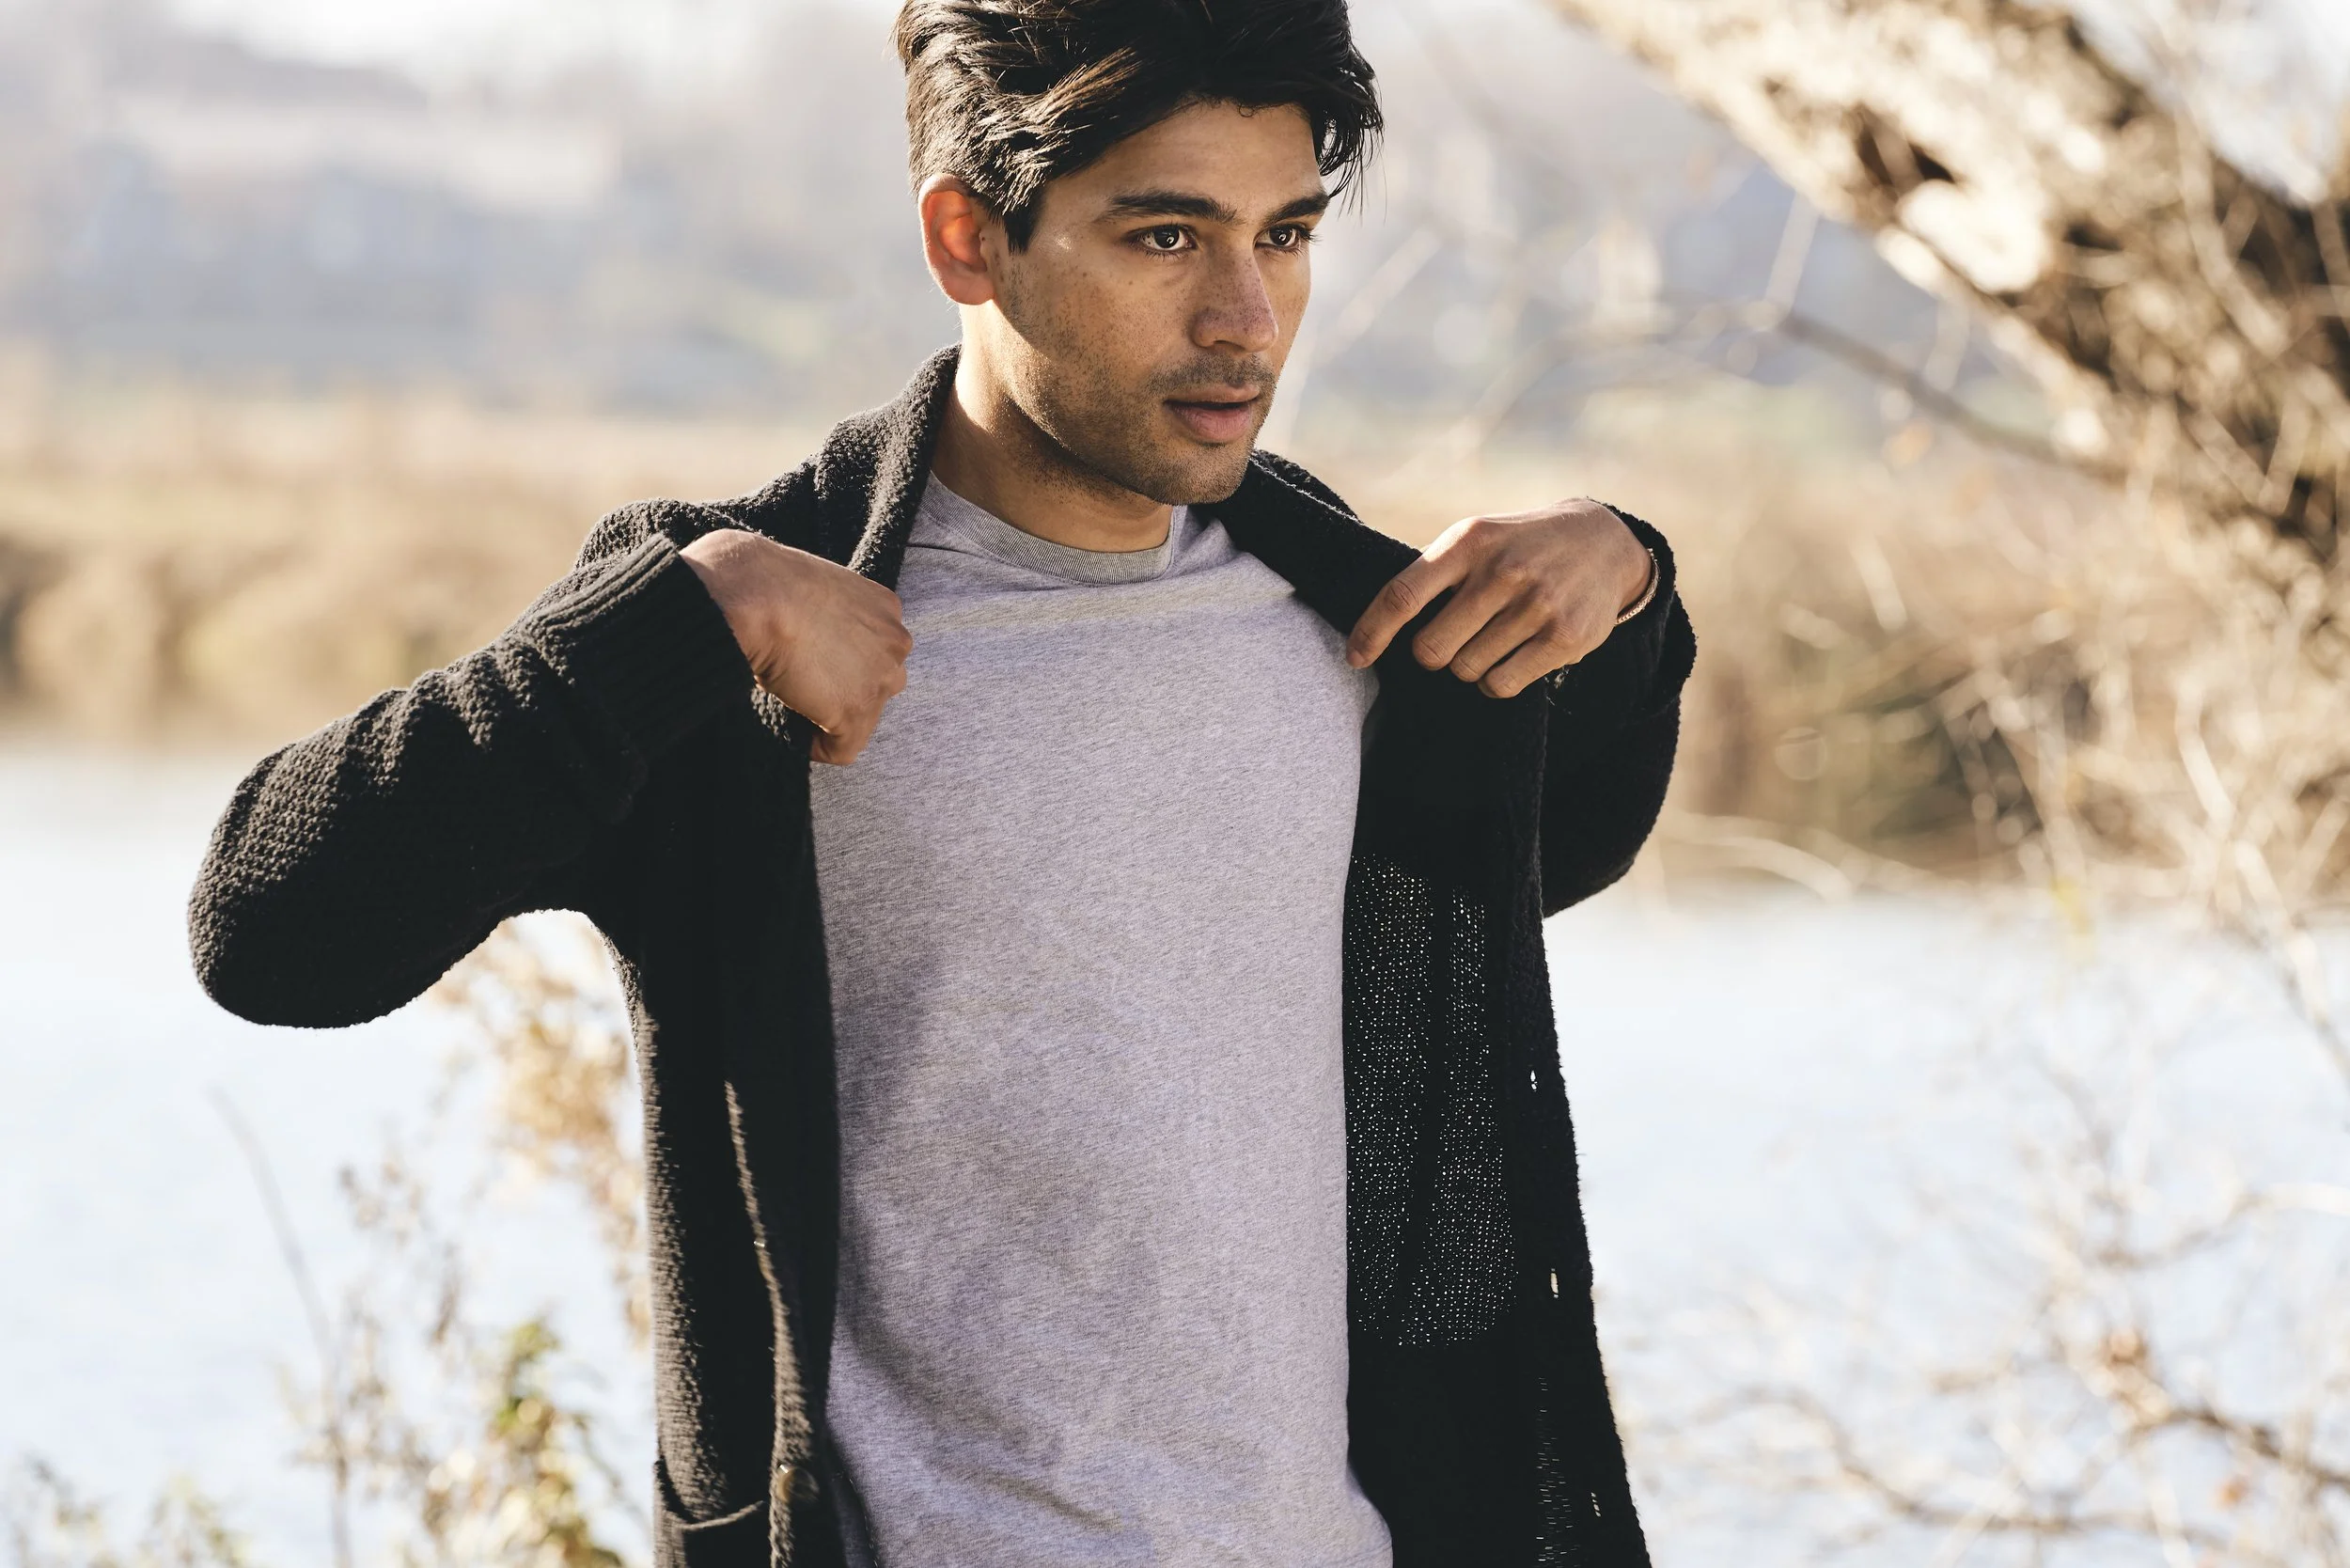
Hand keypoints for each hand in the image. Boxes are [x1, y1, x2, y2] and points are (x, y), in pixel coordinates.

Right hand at [680, 529, 911, 763]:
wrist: (753, 595)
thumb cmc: (764, 583)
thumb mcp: (811, 591)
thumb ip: (827, 619)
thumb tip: (809, 645)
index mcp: (884, 607)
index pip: (876, 650)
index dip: (842, 662)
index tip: (811, 664)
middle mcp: (895, 641)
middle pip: (877, 683)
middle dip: (844, 688)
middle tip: (802, 684)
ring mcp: (880, 677)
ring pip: (864, 716)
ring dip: (832, 716)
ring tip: (795, 702)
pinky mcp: (856, 710)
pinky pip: (843, 749)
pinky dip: (816, 747)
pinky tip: (793, 729)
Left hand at [1345, 499, 1652, 697]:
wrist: (1603, 542)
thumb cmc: (1517, 547)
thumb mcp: (1476, 537)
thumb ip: (1431, 571)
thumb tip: (1373, 621)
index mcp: (1468, 542)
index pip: (1402, 596)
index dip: (1371, 633)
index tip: (1355, 659)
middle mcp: (1501, 572)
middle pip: (1431, 650)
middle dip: (1433, 654)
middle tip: (1453, 638)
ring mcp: (1536, 605)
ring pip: (1466, 672)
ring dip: (1470, 665)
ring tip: (1494, 637)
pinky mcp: (1564, 638)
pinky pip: (1501, 685)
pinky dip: (1497, 681)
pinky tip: (1514, 655)